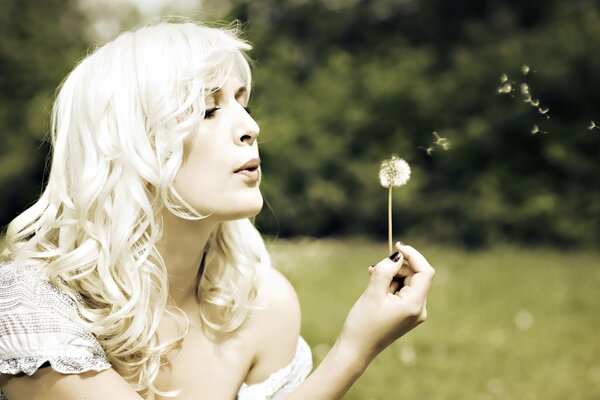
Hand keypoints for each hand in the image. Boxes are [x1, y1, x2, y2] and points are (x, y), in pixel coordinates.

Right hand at [339, 242, 434, 361]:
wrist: (356, 350)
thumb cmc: (363, 323)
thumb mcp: (372, 293)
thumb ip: (386, 270)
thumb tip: (397, 255)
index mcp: (415, 305)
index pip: (424, 272)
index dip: (413, 255)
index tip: (397, 246)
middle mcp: (419, 309)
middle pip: (416, 276)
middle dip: (398, 267)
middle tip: (375, 267)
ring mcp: (413, 313)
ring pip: (408, 282)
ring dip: (392, 275)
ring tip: (372, 277)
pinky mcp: (405, 314)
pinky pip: (403, 291)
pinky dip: (391, 284)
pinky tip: (375, 284)